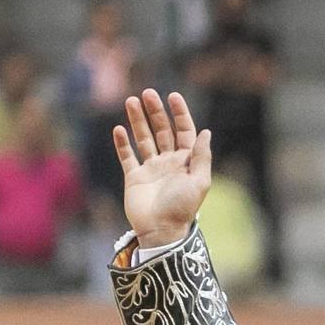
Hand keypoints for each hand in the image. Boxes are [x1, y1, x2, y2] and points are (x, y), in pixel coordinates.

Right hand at [113, 89, 210, 247]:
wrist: (161, 231)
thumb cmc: (182, 208)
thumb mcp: (199, 182)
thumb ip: (201, 157)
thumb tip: (206, 132)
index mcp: (185, 161)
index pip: (183, 131)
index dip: (179, 113)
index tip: (173, 96)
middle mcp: (168, 162)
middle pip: (161, 130)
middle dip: (155, 111)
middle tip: (147, 93)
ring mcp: (150, 169)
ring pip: (143, 138)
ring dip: (137, 120)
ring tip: (130, 101)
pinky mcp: (134, 177)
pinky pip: (127, 156)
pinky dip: (122, 143)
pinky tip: (119, 128)